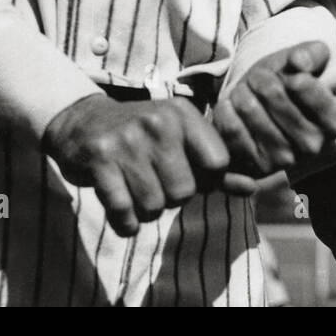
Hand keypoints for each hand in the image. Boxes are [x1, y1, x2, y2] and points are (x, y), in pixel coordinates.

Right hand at [42, 95, 230, 236]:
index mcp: (184, 114)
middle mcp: (158, 122)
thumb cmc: (144, 140)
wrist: (83, 123)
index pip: (218, 163)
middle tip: (154, 181)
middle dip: (171, 197)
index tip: (187, 171)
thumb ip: (218, 169)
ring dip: (145, 210)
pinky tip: (121, 207)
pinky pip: (124, 213)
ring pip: (154, 207)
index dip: (205, 178)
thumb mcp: (182, 143)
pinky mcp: (99, 160)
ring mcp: (127, 140)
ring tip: (135, 188)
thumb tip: (252, 188)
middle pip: (185, 192)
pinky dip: (125, 222)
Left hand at [213, 41, 335, 182]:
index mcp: (332, 123)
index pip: (310, 91)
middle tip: (260, 78)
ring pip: (248, 107)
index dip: (295, 75)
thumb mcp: (306, 62)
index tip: (291, 72)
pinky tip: (234, 107)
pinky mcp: (254, 165)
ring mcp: (283, 160)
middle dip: (261, 76)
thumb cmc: (288, 84)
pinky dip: (227, 109)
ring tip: (247, 92)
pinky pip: (231, 127)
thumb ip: (311, 54)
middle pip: (273, 93)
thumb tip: (299, 62)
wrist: (265, 110)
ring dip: (242, 90)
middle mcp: (312, 146)